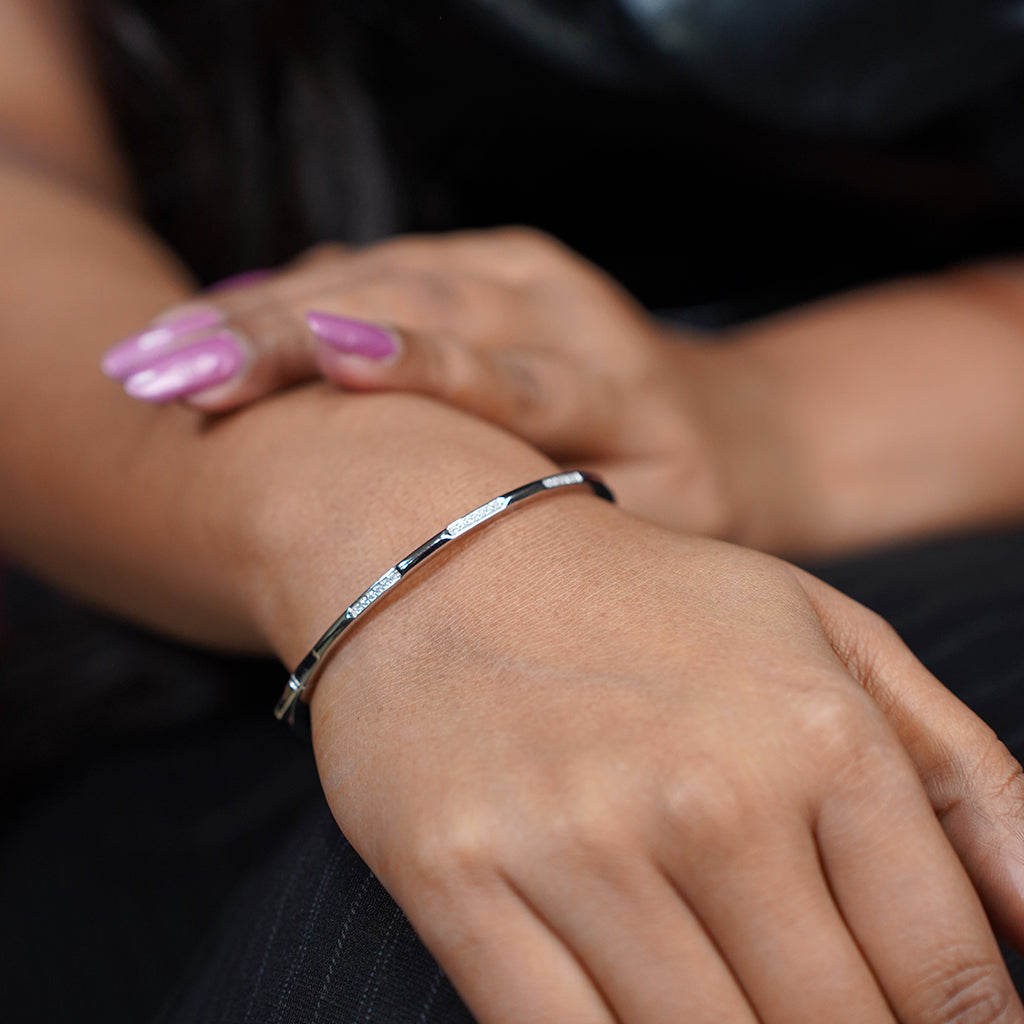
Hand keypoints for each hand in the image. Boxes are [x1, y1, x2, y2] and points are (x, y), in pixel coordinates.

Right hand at [99, 229, 741, 537]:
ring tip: (163, 351)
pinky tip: (220, 317)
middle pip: (423, 307)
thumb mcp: (654, 539)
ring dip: (268, 308)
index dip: (417, 369)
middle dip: (290, 332)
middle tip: (172, 369)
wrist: (738, 429)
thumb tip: (418, 549)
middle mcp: (573, 313)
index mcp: (623, 394)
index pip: (508, 375)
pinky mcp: (502, 259)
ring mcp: (535, 272)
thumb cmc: (689, 505)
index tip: (322, 362)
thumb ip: (559, 531)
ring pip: (386, 273)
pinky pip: (387, 263)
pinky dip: (300, 288)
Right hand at [302, 492, 1023, 1023]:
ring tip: (743, 1003)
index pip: (946, 974)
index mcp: (817, 730)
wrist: (444, 556)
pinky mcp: (461, 879)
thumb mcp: (824, 633)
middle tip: (817, 1004)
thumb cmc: (644, 600)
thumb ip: (962, 774)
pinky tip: (646, 1015)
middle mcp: (707, 795)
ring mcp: (575, 843)